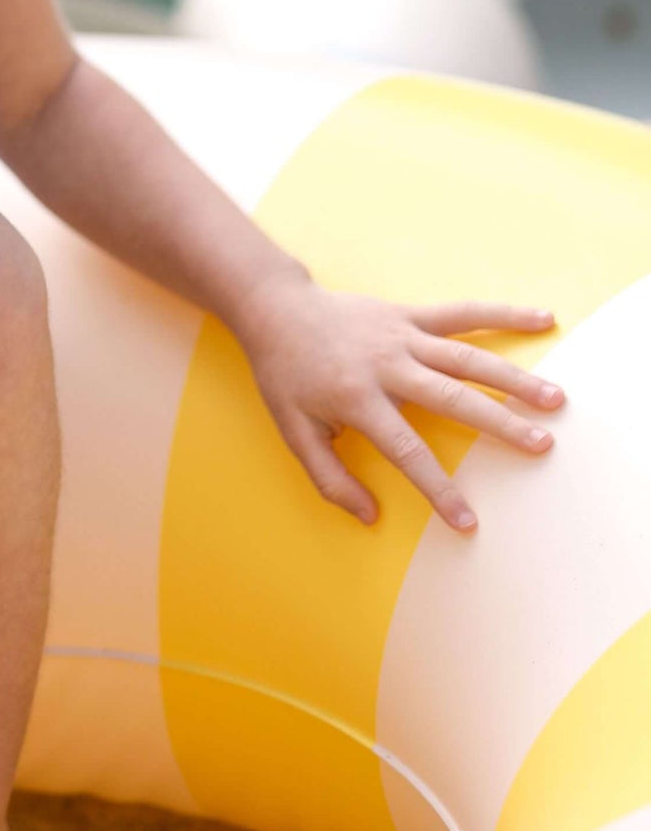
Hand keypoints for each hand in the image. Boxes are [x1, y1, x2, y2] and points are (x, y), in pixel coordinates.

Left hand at [237, 276, 561, 533]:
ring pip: (466, 356)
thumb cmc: (285, 376)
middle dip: (499, 423)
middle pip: (452, 397)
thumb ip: (329, 478)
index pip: (406, 450)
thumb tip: (370, 516)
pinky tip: (542, 319)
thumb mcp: (293, 431)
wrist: (276, 309)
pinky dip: (503, 314)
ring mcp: (402, 335)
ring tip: (555, 398)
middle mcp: (386, 364)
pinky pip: (462, 313)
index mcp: (357, 397)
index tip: (468, 522)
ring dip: (513, 377)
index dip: (438, 488)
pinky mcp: (410, 314)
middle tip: (542, 445)